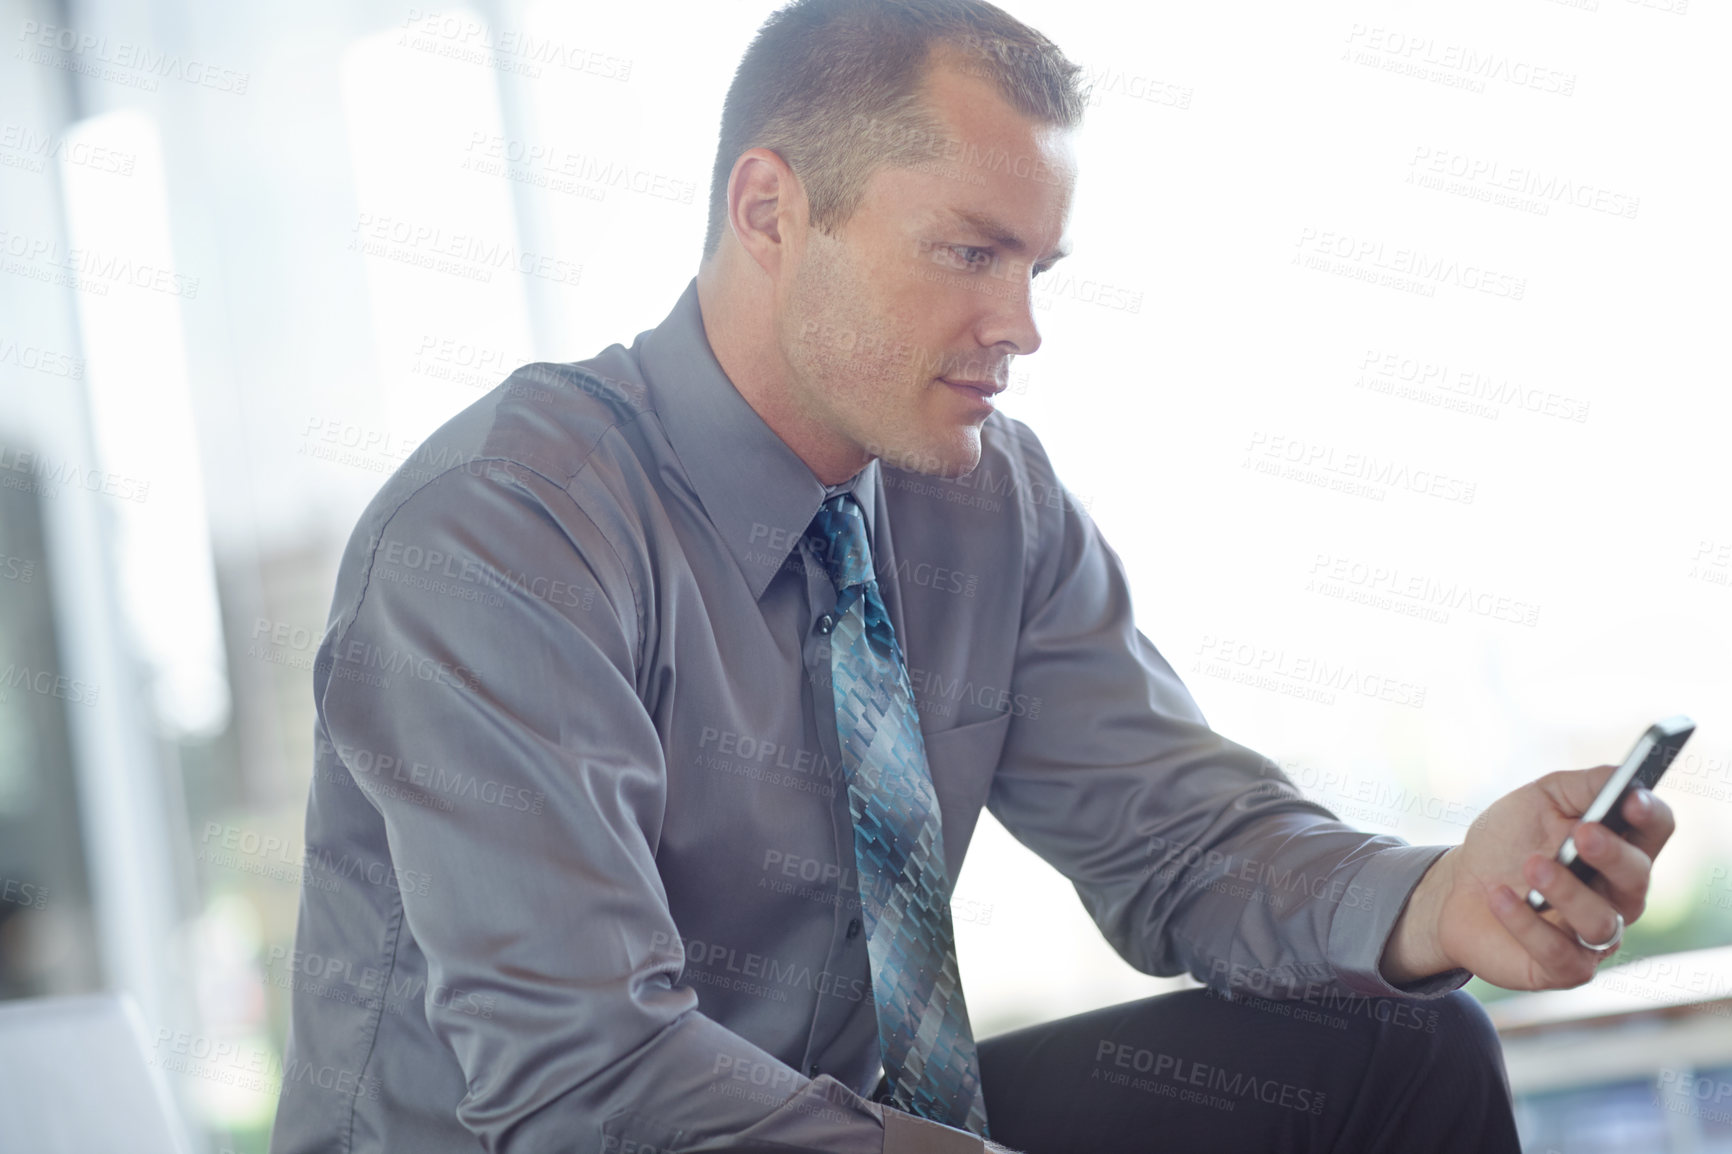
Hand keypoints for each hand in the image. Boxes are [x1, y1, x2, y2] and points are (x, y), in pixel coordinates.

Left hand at [1381, 764, 1674, 989]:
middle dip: (1612, 855)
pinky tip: (1499, 896)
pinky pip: (1557, 953)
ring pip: (1601, 921)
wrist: (1456, 888)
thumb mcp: (1540, 800)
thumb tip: (1623, 777)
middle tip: (1581, 833)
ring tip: (1531, 866)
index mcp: (1620, 848)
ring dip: (1566, 891)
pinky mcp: (1564, 968)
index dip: (1650, 815)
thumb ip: (1584, 787)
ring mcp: (1595, 936)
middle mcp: (1618, 895)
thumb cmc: (1508, 841)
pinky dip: (1525, 923)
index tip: (1630, 798)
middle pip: (1637, 877)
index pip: (1656, 830)